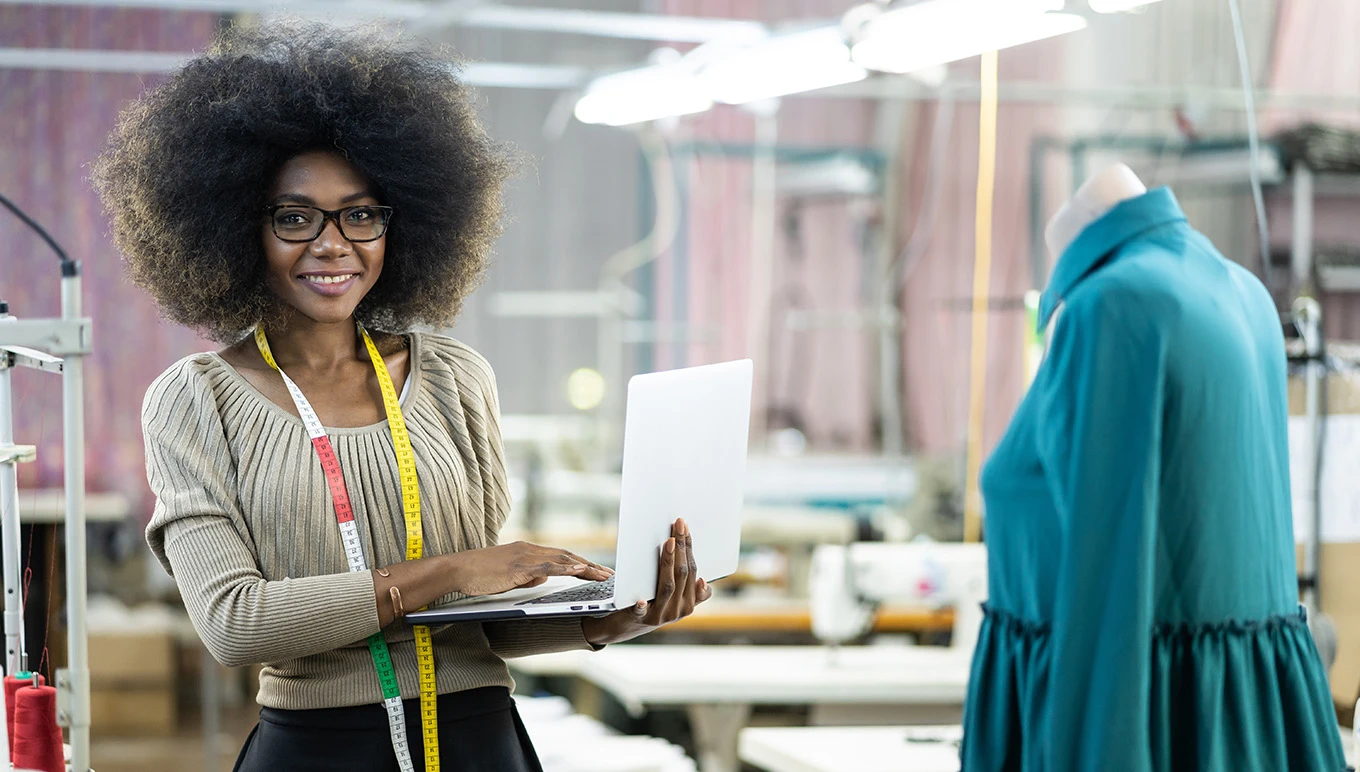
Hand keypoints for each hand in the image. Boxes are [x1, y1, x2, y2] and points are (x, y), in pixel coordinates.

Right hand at [450, 542, 612, 596]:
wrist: (457, 569)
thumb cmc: (479, 574)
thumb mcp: (509, 576)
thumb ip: (527, 576)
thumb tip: (542, 580)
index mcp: (529, 552)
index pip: (562, 557)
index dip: (582, 564)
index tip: (598, 572)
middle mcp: (530, 550)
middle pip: (567, 557)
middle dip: (591, 566)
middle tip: (609, 575)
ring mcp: (524, 557)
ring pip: (561, 560)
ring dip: (585, 568)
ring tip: (602, 575)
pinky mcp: (517, 567)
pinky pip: (545, 567)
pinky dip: (564, 569)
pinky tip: (578, 571)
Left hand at [582, 518, 711, 646]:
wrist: (624, 627)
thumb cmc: (651, 604)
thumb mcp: (674, 598)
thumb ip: (689, 589)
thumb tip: (702, 580)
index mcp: (688, 603)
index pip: (692, 571)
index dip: (689, 548)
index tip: (685, 528)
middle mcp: (678, 610)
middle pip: (682, 575)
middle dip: (681, 547)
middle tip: (678, 525)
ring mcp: (659, 616)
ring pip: (667, 587)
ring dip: (668, 563)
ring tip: (668, 543)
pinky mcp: (639, 620)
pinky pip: (641, 612)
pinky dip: (641, 606)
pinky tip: (641, 599)